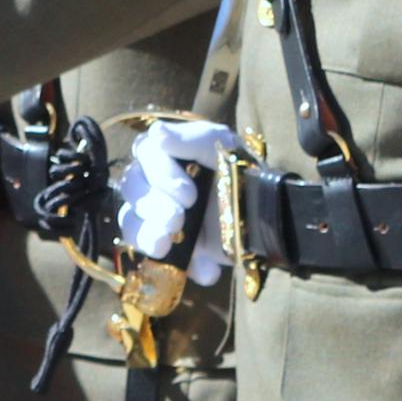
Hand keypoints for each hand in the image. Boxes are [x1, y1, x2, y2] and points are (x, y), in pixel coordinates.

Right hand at [107, 118, 237, 283]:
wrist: (271, 215)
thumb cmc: (242, 172)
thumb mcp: (223, 147)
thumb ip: (191, 139)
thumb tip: (156, 132)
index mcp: (166, 156)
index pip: (143, 155)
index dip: (160, 174)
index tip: (188, 194)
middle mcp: (154, 184)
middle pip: (131, 189)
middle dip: (152, 206)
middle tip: (176, 219)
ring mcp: (157, 217)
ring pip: (130, 222)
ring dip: (148, 233)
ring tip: (168, 244)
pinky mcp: (169, 246)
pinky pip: (152, 256)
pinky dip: (180, 264)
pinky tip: (205, 268)